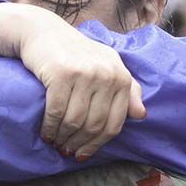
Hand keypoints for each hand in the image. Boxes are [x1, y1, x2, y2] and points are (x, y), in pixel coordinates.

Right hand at [0, 2, 144, 159]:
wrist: (44, 32)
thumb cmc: (77, 54)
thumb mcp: (107, 66)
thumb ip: (128, 89)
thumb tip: (142, 115)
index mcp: (121, 76)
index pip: (115, 123)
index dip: (99, 144)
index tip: (84, 153)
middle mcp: (107, 74)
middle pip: (94, 125)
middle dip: (79, 144)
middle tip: (66, 151)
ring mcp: (85, 73)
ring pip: (75, 121)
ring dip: (63, 138)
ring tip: (56, 143)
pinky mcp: (61, 74)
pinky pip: (56, 112)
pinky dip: (50, 127)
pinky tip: (46, 133)